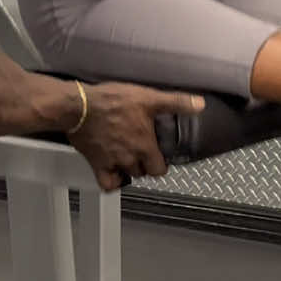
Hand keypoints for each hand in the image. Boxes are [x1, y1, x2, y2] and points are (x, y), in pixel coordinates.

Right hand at [70, 82, 203, 189]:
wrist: (81, 106)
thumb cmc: (112, 101)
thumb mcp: (148, 97)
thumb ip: (175, 103)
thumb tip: (199, 105)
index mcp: (144, 145)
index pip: (159, 170)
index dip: (161, 164)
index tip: (158, 155)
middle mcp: (130, 158)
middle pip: (143, 172)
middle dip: (145, 164)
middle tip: (143, 152)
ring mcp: (112, 162)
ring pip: (127, 175)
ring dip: (130, 169)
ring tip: (130, 157)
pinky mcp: (96, 163)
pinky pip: (107, 183)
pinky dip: (112, 181)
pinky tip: (114, 171)